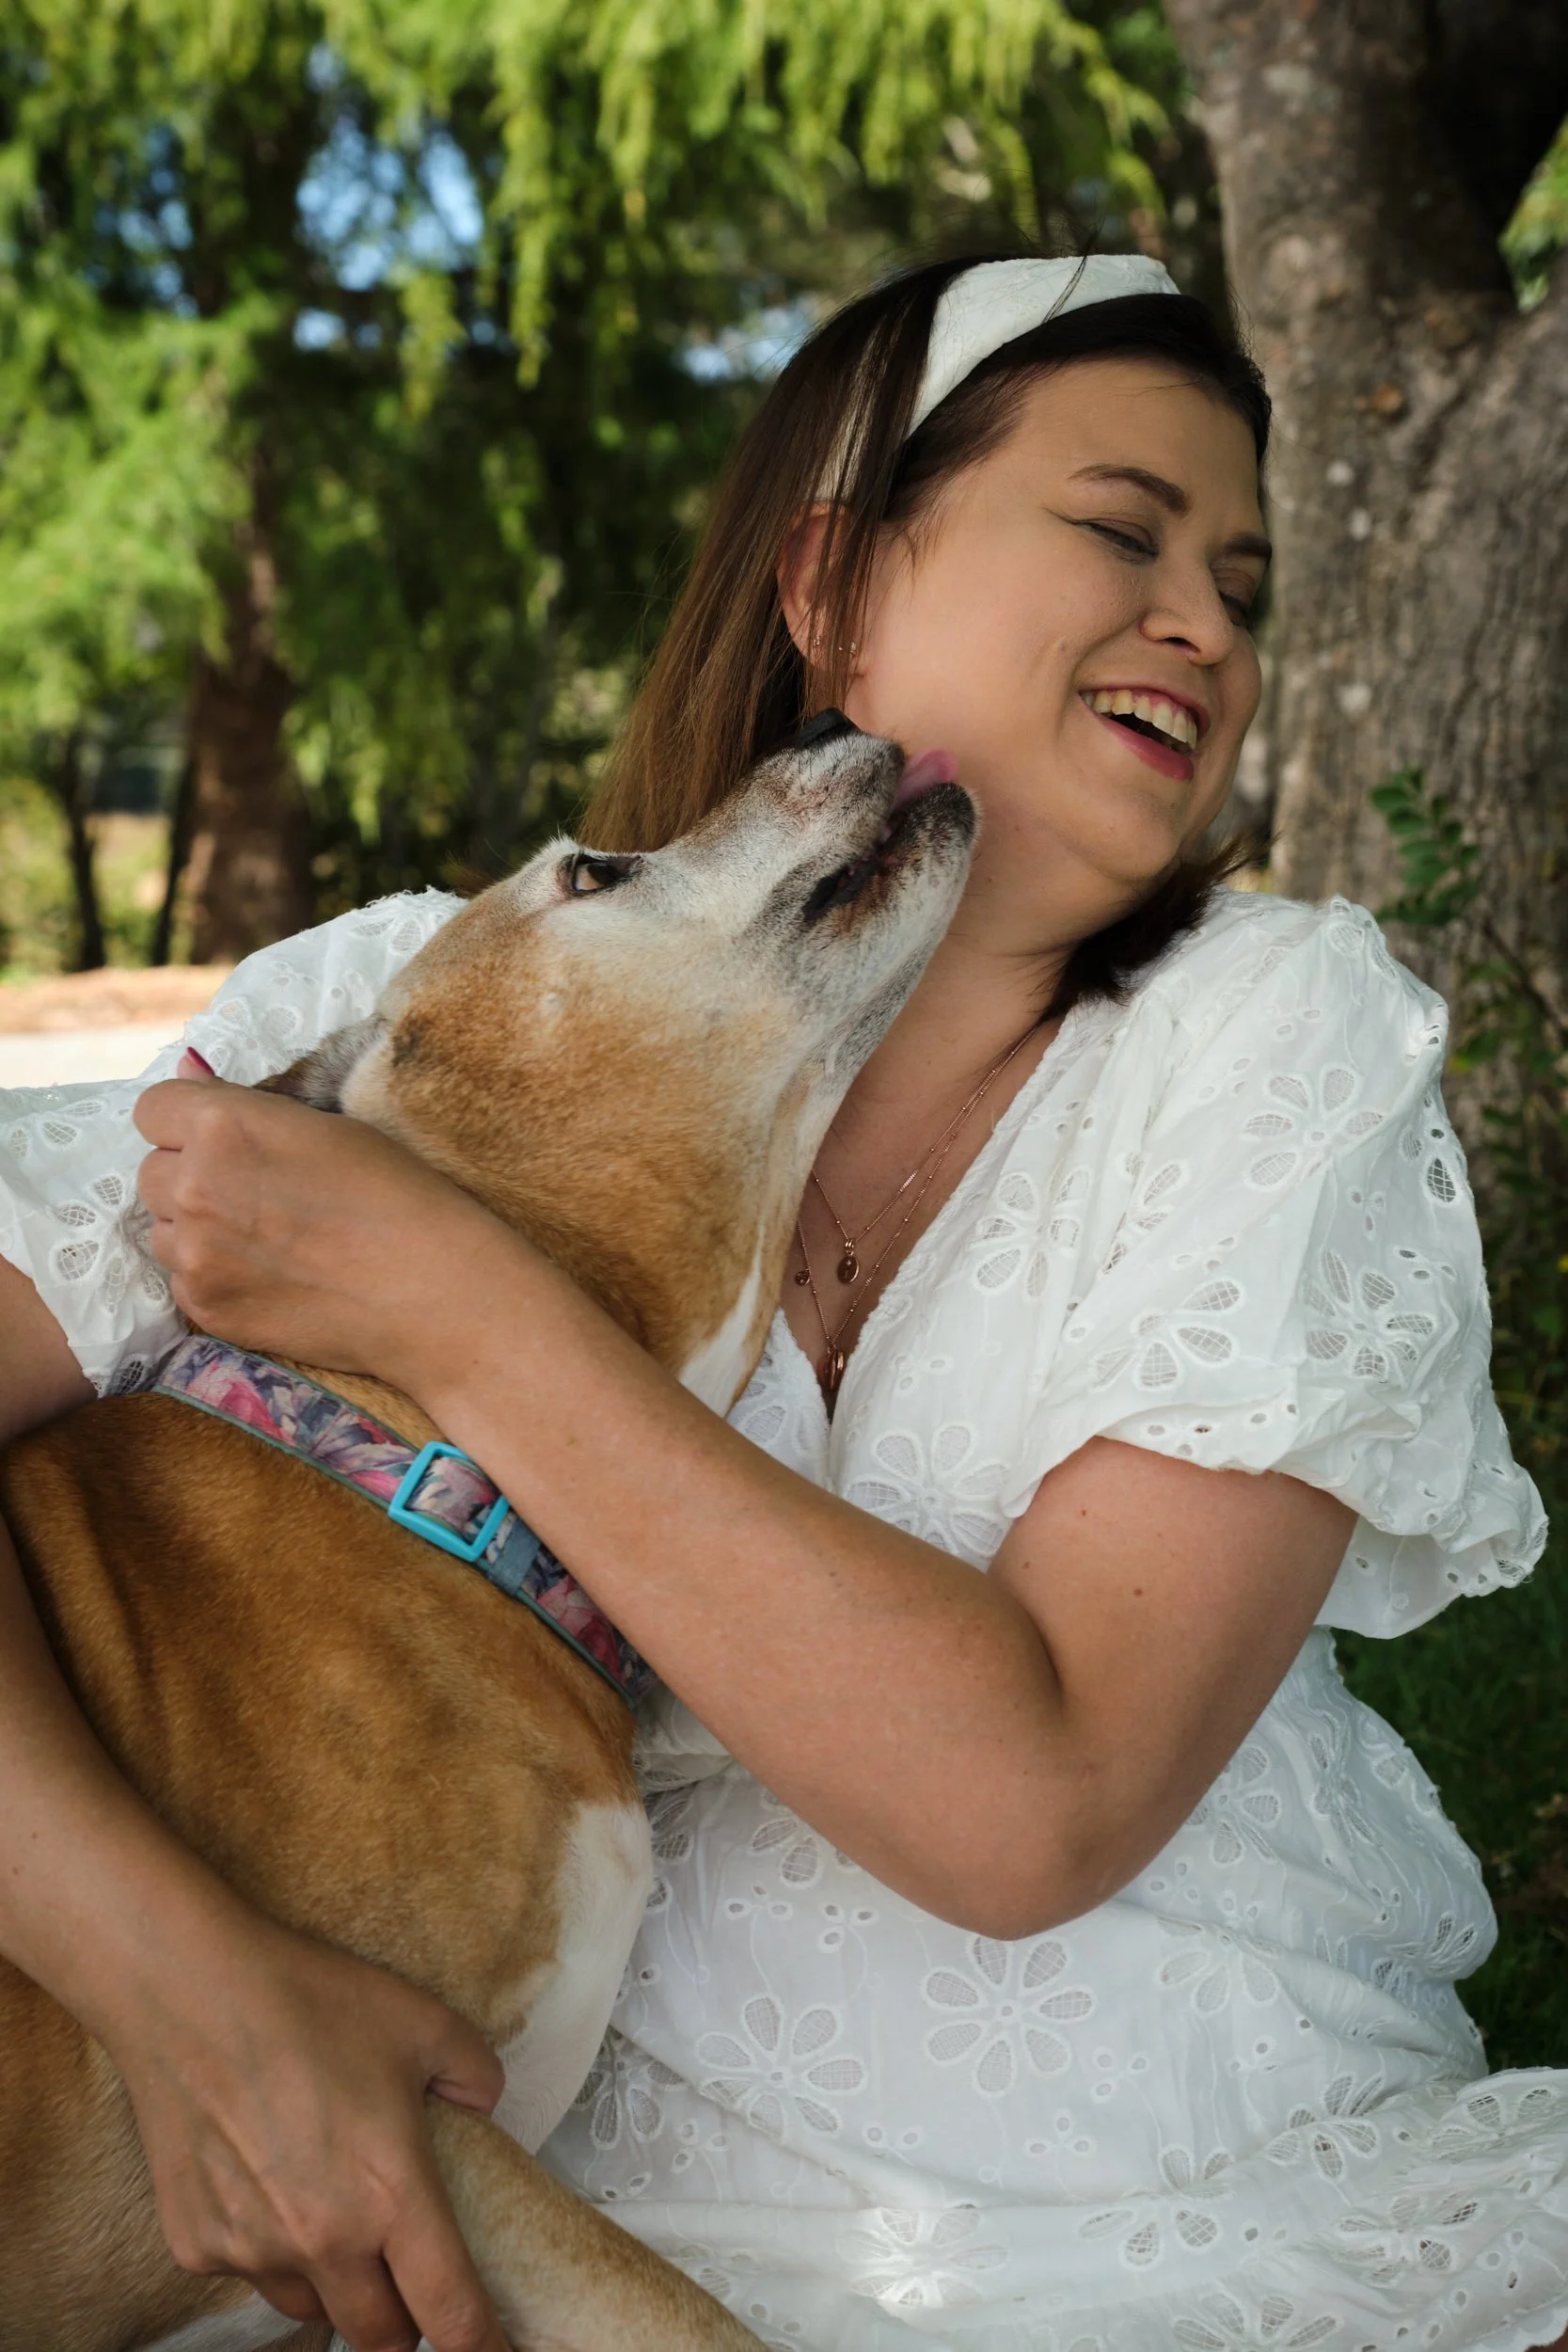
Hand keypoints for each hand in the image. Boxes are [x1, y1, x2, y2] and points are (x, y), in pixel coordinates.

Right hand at [111, 1909, 510, 2351]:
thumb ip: (475, 2077)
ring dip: (337, 2285)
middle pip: (380, 2336)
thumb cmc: (310, 2001)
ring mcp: (253, 2251)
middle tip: (409, 2276)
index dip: (481, 2345)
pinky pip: (250, 2271)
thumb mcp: (424, 2022)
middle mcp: (324, 2242)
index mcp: (392, 2195)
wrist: (190, 1992)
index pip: (450, 2312)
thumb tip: (482, 2111)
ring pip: (313, 2308)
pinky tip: (264, 2178)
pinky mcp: (197, 2247)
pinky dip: (268, 2247)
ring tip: (332, 2212)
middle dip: (404, 2320)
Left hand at [133, 1056, 498, 1383]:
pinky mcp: (205, 1308)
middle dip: (190, 1175)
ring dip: (196, 1228)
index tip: (225, 1140)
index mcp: (224, 1125)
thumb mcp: (325, 1126)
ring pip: (163, 1228)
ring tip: (266, 1239)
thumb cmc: (397, 1195)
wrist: (432, 1293)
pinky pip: (183, 1280)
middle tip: (256, 1193)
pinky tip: (272, 1277)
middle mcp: (194, 1186)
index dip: (189, 1122)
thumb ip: (240, 1106)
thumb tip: (185, 1078)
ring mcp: (194, 1255)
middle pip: (151, 1170)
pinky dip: (213, 1275)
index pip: (153, 1110)